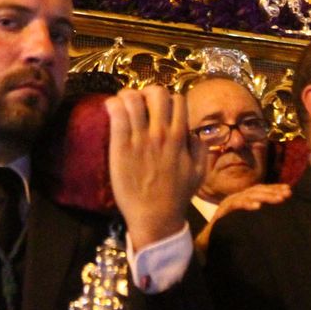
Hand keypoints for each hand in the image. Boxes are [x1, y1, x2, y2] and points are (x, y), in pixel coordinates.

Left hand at [106, 85, 206, 250]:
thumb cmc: (176, 197)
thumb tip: (193, 132)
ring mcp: (140, 138)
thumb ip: (200, 149)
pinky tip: (110, 109)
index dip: (168, 100)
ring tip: (123, 104)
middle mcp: (160, 133)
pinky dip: (113, 104)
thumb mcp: (199, 173)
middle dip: (148, 93)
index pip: (177, 100)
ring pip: (134, 98)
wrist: (155, 217)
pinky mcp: (120, 146)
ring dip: (128, 95)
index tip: (159, 110)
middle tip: (140, 104)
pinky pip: (117, 113)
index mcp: (179, 137)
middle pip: (156, 93)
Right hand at [194, 183, 290, 252]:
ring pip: (248, 196)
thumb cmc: (229, 234)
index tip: (289, 190)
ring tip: (278, 199)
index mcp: (242, 199)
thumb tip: (276, 217)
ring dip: (264, 196)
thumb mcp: (247, 223)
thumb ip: (258, 218)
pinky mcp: (221, 213)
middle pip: (256, 191)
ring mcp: (227, 204)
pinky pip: (235, 205)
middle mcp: (235, 198)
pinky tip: (258, 206)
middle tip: (287, 194)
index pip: (259, 190)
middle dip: (273, 191)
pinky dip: (246, 204)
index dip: (274, 189)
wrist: (207, 243)